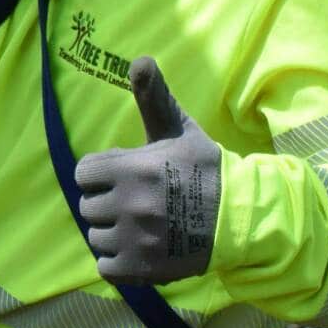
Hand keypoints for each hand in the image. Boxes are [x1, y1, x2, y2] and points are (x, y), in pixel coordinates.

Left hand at [77, 57, 222, 287]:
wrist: (243, 218)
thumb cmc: (206, 169)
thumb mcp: (180, 129)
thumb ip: (154, 97)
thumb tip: (140, 58)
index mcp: (132, 168)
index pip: (84, 173)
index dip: (102, 174)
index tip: (125, 176)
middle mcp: (130, 204)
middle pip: (87, 206)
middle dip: (107, 202)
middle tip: (137, 201)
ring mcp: (136, 239)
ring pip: (95, 237)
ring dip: (112, 233)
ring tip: (141, 225)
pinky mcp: (144, 268)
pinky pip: (106, 267)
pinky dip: (118, 261)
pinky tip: (141, 248)